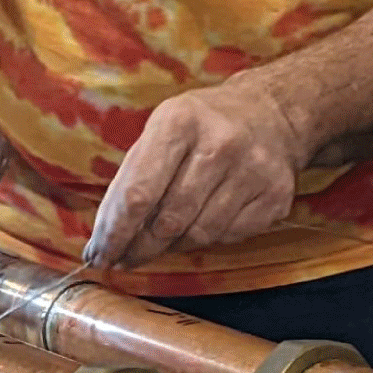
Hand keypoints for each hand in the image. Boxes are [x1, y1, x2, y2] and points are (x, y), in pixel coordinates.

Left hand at [84, 81, 309, 269]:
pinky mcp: (274, 197)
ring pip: (198, 235)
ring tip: (158, 243)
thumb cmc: (201, 126)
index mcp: (179, 121)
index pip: (138, 193)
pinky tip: (197, 227)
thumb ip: (134, 176)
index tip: (98, 256)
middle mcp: (219, 144)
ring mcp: (252, 171)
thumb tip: (108, 236)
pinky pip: (228, 237)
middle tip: (122, 259)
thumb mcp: (162, 129)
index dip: (114, 233)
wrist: (271, 113)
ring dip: (170, 247)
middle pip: (168, 221)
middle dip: (138, 248)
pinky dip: (205, 240)